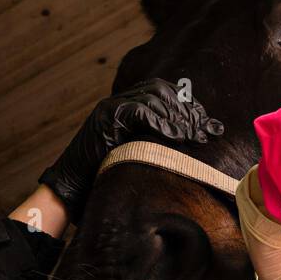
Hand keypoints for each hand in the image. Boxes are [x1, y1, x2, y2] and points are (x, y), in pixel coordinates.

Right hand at [40, 79, 222, 221]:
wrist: (70, 188)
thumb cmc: (105, 177)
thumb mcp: (138, 155)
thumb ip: (157, 143)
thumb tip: (190, 144)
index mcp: (127, 106)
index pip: (165, 92)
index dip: (189, 105)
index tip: (209, 124)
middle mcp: (119, 101)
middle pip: (162, 90)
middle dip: (189, 110)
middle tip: (208, 131)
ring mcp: (110, 108)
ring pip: (153, 98)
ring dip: (179, 117)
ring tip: (196, 137)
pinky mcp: (105, 119)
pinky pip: (139, 112)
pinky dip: (161, 123)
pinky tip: (178, 138)